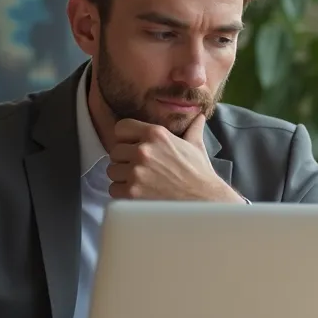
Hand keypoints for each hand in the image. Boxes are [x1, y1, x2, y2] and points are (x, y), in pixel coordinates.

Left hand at [106, 115, 243, 202]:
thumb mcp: (196, 146)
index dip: (125, 138)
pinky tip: (138, 194)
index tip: (131, 147)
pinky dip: (122, 194)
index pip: (121, 128)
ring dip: (122, 178)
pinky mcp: (132, 192)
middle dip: (124, 160)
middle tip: (140, 169)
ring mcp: (136, 172)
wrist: (205, 200)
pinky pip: (113, 190)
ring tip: (140, 182)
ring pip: (112, 171)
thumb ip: (192, 129)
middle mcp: (143, 150)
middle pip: (115, 151)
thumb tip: (199, 117)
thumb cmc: (199, 174)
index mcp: (155, 134)